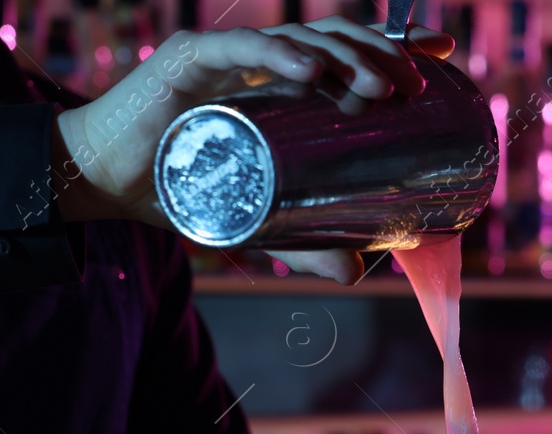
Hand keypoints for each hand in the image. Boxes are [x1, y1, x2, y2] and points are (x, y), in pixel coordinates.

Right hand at [51, 18, 454, 282]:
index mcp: (283, 87)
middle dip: (380, 55)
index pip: (348, 54)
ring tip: (378, 86)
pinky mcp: (190, 59)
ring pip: (298, 38)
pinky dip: (279, 53)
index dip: (393, 48)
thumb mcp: (258, 223)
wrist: (111, 185)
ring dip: (344, 57)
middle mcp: (262, 62)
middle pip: (334, 41)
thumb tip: (359, 275)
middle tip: (413, 87)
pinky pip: (242, 48)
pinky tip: (311, 68)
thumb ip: (307, 247)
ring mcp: (228, 55)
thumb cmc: (183, 190)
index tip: (440, 58)